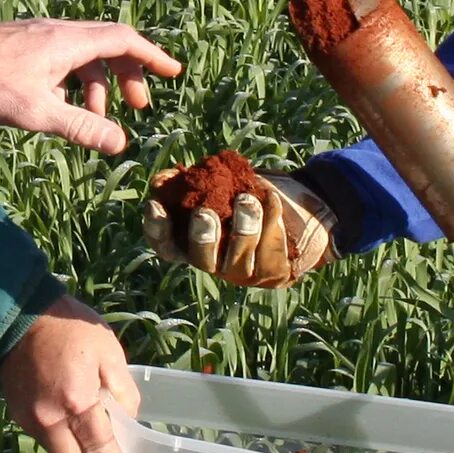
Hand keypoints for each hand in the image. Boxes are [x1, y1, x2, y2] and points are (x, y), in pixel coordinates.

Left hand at [0, 21, 179, 155]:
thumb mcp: (39, 112)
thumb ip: (81, 126)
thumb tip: (120, 143)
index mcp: (69, 41)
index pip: (124, 41)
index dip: (152, 56)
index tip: (173, 72)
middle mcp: (59, 31)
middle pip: (108, 46)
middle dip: (128, 76)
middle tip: (137, 108)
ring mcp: (40, 36)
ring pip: (83, 55)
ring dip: (97, 84)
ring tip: (95, 117)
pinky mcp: (24, 44)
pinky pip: (62, 58)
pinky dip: (73, 81)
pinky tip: (59, 107)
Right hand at [0, 293, 140, 452]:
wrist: (19, 312)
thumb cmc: (71, 327)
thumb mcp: (109, 351)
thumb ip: (123, 391)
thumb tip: (127, 421)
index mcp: (77, 402)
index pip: (101, 451)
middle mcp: (49, 419)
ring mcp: (29, 419)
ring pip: (56, 452)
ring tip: (90, 440)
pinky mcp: (16, 414)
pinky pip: (43, 436)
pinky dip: (59, 435)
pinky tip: (68, 417)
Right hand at [143, 162, 335, 286]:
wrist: (298, 208)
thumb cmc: (246, 193)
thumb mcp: (217, 183)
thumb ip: (191, 181)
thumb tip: (161, 180)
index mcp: (192, 243)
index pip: (165, 246)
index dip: (156, 229)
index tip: (155, 205)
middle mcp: (214, 263)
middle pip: (201, 259)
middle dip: (202, 237)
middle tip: (204, 212)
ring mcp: (243, 272)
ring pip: (238, 258)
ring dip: (242, 227)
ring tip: (247, 200)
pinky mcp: (274, 272)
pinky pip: (270, 250)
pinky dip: (271, 221)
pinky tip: (271, 199)